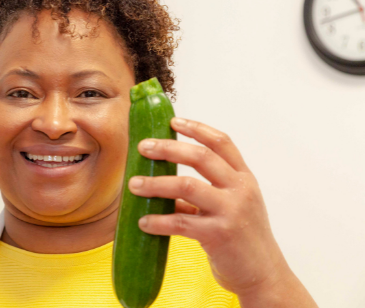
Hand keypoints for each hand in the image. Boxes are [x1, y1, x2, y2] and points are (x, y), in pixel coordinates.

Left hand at [128, 117, 289, 296]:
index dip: (197, 128)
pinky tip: (143, 222)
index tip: (172, 121)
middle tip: (143, 147)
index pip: (221, 143)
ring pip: (186, 186)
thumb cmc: (243, 240)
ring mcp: (231, 211)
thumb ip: (201, 195)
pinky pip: (180, 222)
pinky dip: (158, 220)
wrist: (265, 276)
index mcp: (244, 178)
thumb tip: (162, 186)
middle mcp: (241, 190)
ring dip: (155, 184)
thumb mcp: (230, 209)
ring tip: (133, 185)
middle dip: (168, 148)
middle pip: (201, 157)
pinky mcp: (219, 235)